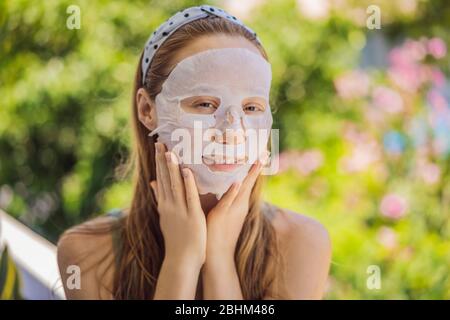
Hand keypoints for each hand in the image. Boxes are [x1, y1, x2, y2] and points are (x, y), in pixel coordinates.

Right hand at [150, 142, 206, 267]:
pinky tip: (186, 171)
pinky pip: (189, 197)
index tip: (157, 147)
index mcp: (164, 205)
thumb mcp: (164, 217)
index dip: (158, 163)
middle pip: (164, 179)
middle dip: (161, 160)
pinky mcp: (192, 216)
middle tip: (159, 142)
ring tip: (169, 151)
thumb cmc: (176, 239)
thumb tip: (152, 183)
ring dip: (172, 168)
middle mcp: (169, 205)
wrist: (180, 260)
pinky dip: (188, 183)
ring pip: (175, 185)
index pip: (160, 179)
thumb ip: (159, 199)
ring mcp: (179, 210)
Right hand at [205, 161, 262, 264]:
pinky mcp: (234, 214)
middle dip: (255, 168)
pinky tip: (237, 183)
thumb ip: (229, 198)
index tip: (263, 153)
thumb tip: (238, 182)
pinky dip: (241, 185)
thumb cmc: (216, 233)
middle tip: (262, 153)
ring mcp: (239, 209)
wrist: (218, 254)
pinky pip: (240, 194)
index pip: (249, 180)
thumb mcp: (220, 213)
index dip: (255, 167)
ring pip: (245, 187)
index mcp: (239, 202)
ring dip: (249, 175)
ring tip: (251, 162)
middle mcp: (242, 204)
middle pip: (250, 181)